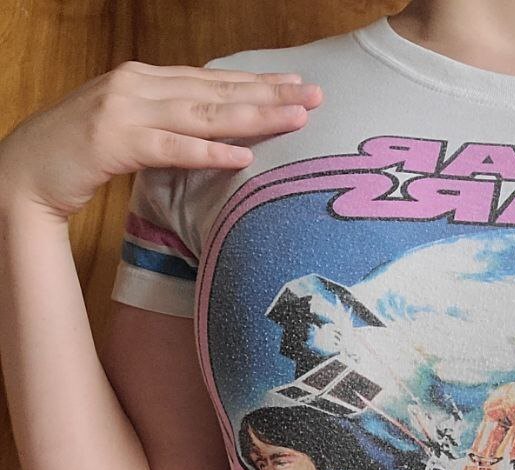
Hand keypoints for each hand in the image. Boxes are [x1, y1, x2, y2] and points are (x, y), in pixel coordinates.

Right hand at [0, 61, 323, 219]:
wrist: (20, 173)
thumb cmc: (74, 158)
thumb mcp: (126, 133)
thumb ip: (163, 126)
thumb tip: (207, 135)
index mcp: (142, 80)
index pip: (210, 80)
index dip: (254, 82)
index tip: (295, 84)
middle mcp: (137, 85)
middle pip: (215, 90)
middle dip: (268, 93)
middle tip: (314, 95)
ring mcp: (124, 110)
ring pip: (202, 113)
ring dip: (253, 115)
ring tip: (295, 118)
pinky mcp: (113, 142)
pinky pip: (171, 148)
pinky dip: (208, 151)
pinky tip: (243, 155)